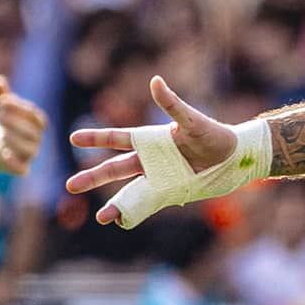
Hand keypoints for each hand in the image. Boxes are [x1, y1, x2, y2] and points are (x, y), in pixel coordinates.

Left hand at [0, 76, 46, 174]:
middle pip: (33, 132)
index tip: (2, 100)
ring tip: (0, 132)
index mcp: (37, 124)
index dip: (20, 107)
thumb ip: (3, 95)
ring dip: (14, 138)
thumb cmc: (3, 126)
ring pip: (29, 149)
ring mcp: (30, 155)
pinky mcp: (21, 169)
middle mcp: (37, 140)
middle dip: (15, 121)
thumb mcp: (3, 109)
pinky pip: (22, 169)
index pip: (35, 115)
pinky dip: (14, 162)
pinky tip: (3, 153)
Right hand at [65, 77, 237, 224]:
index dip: (96, 139)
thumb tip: (155, 81)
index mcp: (152, 139)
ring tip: (101, 217)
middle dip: (93, 177)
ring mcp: (159, 177)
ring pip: (129, 191)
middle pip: (115, 169)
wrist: (235, 157)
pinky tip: (122, 223)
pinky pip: (148, 204)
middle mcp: (151, 160)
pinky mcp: (170, 192)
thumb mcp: (192, 120)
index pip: (118, 138)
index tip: (73, 138)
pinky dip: (136, 213)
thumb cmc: (214, 134)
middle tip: (70, 185)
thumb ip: (172, 104)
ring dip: (114, 204)